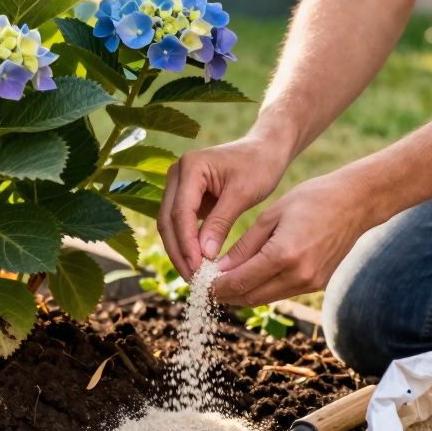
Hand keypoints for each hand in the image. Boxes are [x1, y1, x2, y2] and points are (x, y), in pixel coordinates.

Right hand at [158, 137, 288, 279]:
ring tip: (192, 276)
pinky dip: (186, 243)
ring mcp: (178, 185)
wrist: (264, 151)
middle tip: (192, 278)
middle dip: (178, 251)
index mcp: (190, 167)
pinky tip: (196, 263)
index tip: (197, 268)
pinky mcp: (185, 196)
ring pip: (169, 224)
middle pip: (167, 220)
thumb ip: (221, 222)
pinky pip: (179, 224)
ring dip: (179, 251)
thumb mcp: (242, 194)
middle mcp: (176, 174)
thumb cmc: (258, 166)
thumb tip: (204, 255)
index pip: (180, 212)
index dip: (186, 243)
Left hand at [210, 169, 377, 306]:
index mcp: (284, 254)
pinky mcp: (317, 284)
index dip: (214, 287)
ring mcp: (311, 283)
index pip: (239, 282)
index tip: (198, 282)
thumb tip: (219, 269)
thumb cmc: (312, 200)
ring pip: (265, 298)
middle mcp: (299, 275)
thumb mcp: (271, 216)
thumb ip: (244, 246)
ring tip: (221, 282)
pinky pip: (281, 292)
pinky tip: (248, 277)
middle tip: (204, 286)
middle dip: (224, 295)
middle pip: (250, 297)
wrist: (355, 203)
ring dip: (242, 294)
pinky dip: (261, 288)